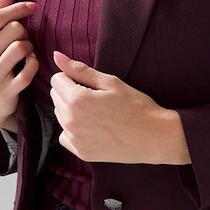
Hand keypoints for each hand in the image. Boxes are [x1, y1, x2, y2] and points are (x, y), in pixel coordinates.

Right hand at [0, 0, 38, 126]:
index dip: (18, 8)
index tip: (33, 6)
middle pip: (13, 29)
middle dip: (24, 32)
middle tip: (23, 40)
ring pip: (22, 47)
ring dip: (29, 48)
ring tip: (26, 54)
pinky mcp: (6, 90)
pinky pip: (29, 69)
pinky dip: (34, 64)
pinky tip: (30, 64)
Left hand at [49, 50, 165, 163]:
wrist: (154, 137)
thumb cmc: (135, 106)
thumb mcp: (110, 82)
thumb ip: (80, 70)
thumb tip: (56, 56)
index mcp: (77, 100)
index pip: (56, 79)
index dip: (71, 77)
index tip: (88, 83)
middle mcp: (71, 121)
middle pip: (56, 97)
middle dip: (70, 92)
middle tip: (95, 97)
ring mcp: (75, 139)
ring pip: (60, 115)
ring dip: (72, 111)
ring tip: (97, 112)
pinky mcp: (81, 152)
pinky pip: (65, 136)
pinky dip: (74, 130)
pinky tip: (93, 128)